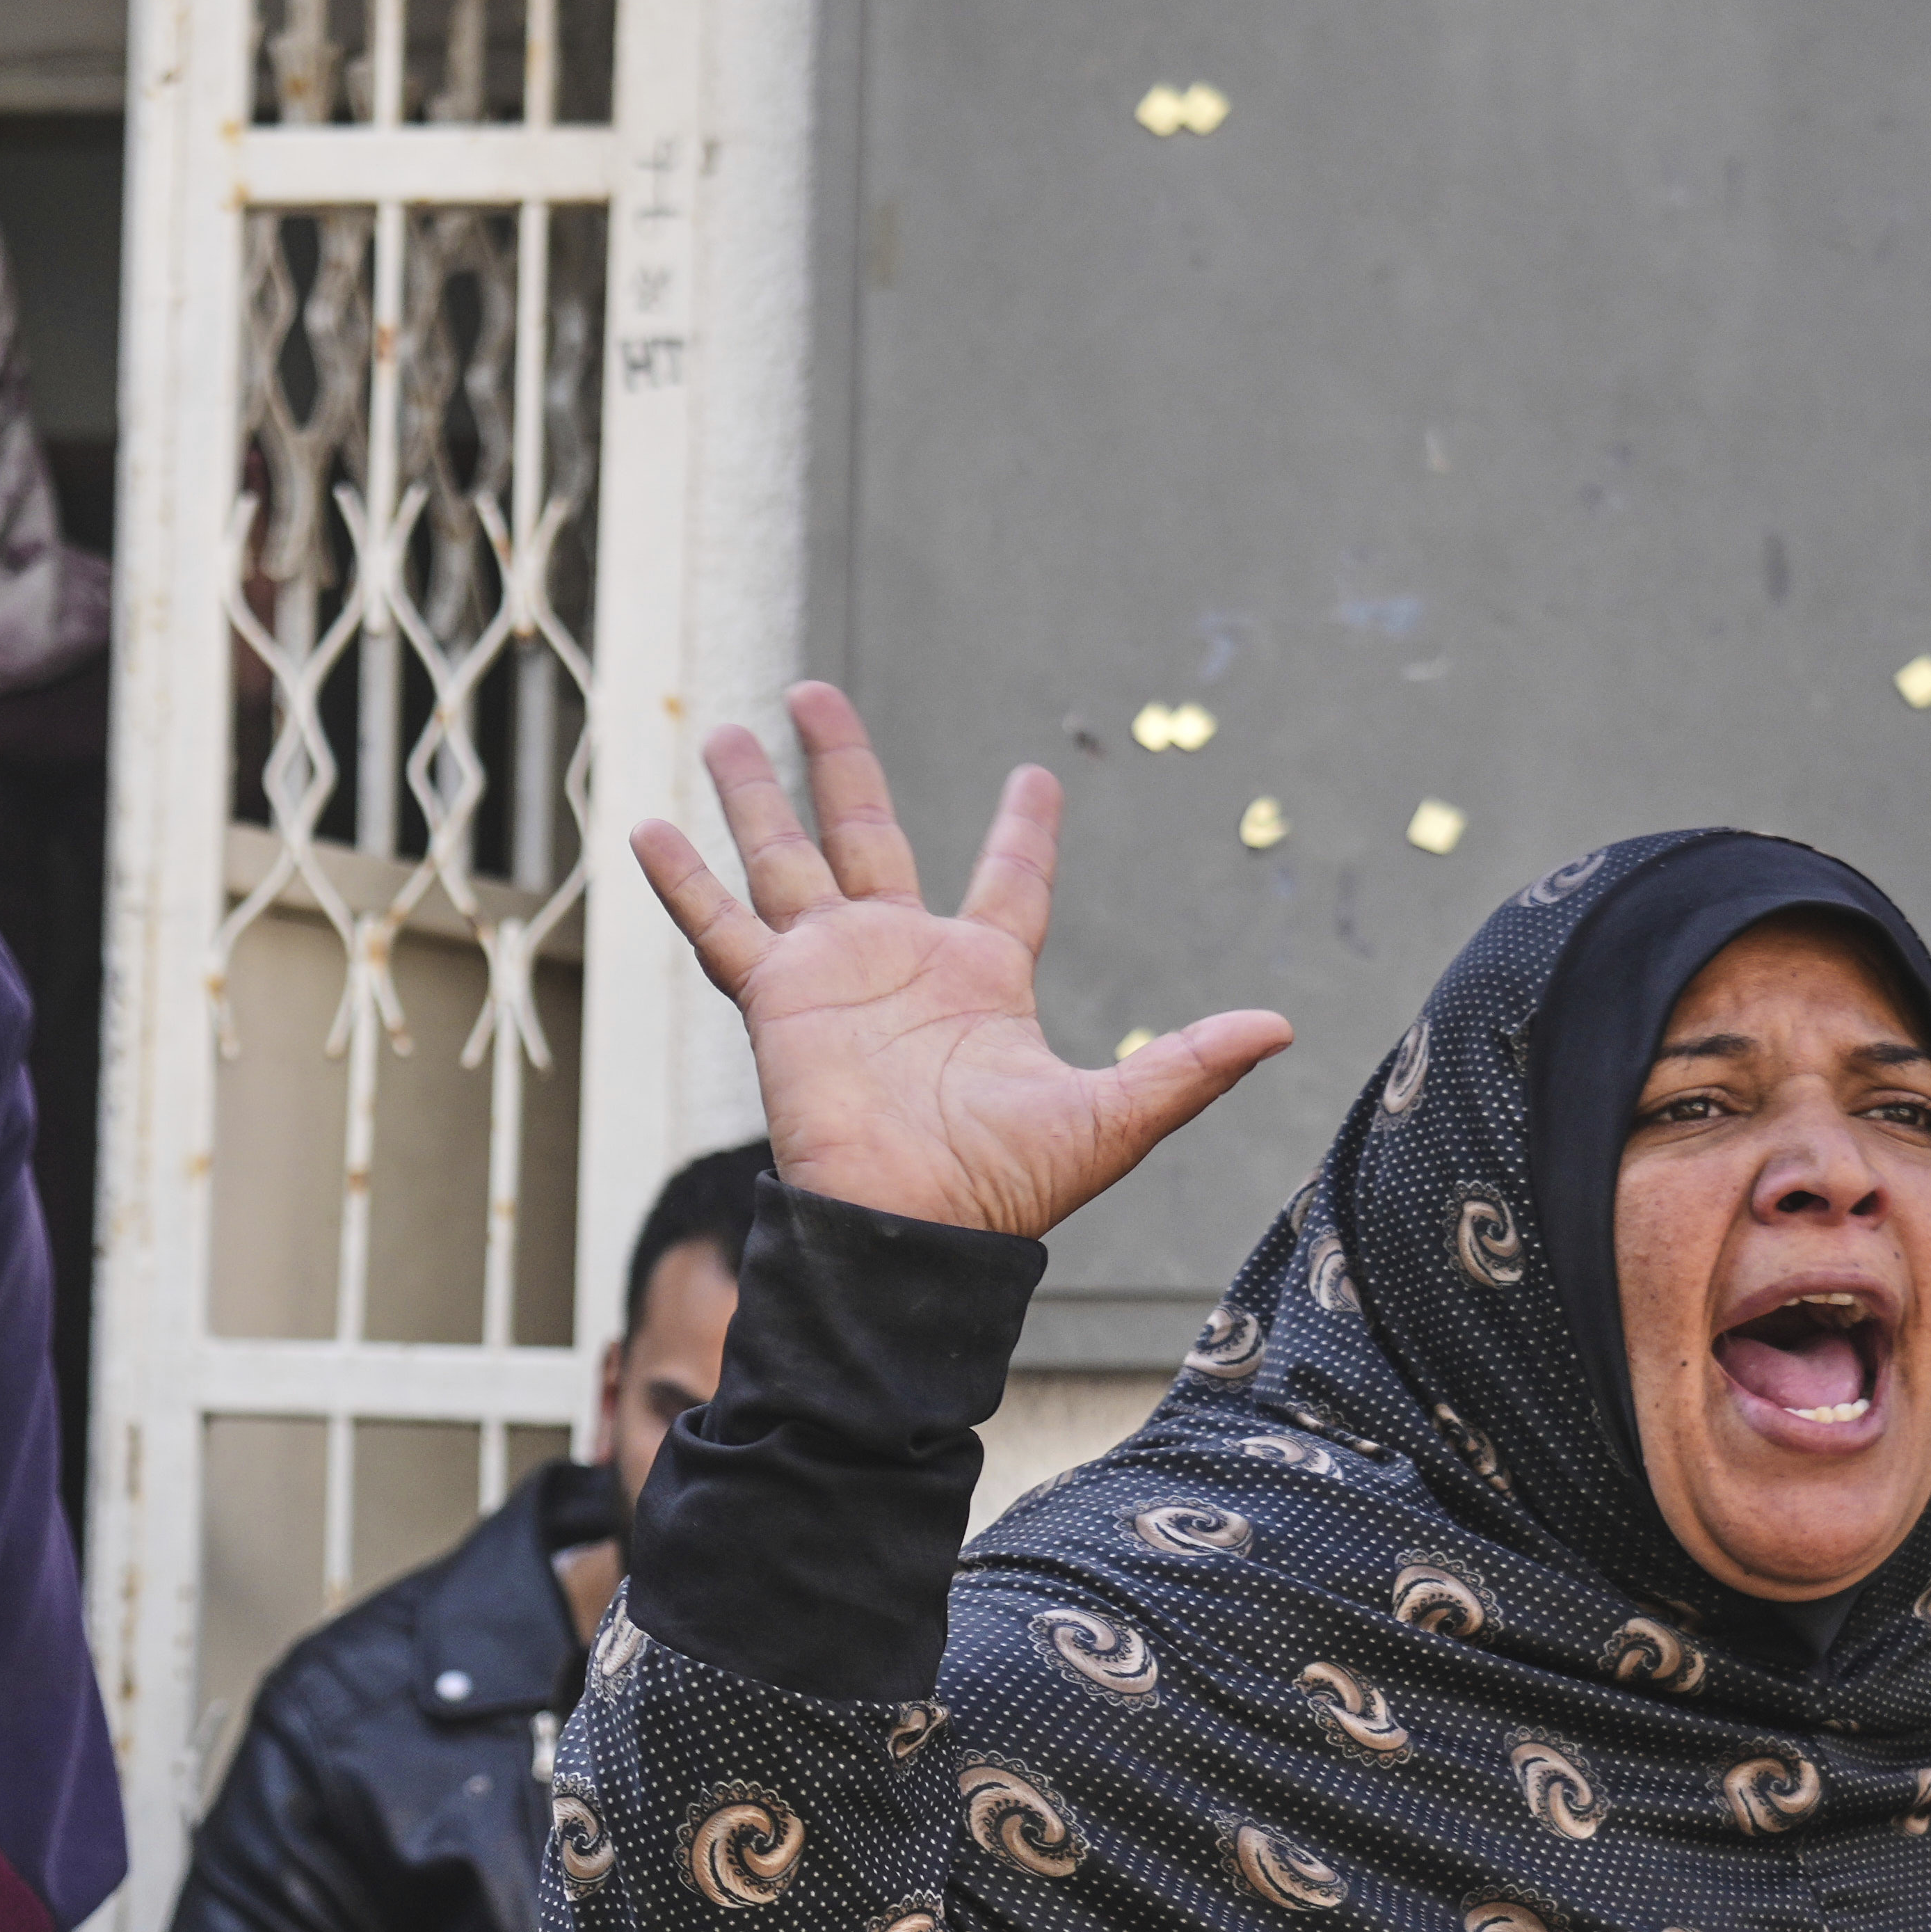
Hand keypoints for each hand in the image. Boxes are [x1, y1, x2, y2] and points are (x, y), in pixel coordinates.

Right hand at [627, 683, 1291, 1245]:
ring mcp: (831, 975)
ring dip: (755, 800)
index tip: (1034, 777)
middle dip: (841, 767)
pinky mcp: (777, 1001)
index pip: (1006, 883)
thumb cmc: (1005, 1187)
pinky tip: (646, 830)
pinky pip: (721, 930)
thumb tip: (1284, 1028)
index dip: (1021, 833)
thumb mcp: (1112, 1116)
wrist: (912, 1233)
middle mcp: (899, 960)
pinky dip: (682, 884)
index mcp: (981, 975)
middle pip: (864, 838)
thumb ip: (1188, 1064)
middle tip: (814, 698)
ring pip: (784, 863)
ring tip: (728, 735)